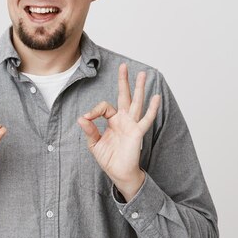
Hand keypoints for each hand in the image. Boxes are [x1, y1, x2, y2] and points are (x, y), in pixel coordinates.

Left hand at [77, 64, 160, 200]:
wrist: (119, 172)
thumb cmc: (109, 158)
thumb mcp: (94, 143)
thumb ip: (89, 130)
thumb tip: (81, 118)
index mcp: (113, 121)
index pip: (104, 107)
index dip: (94, 111)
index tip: (86, 119)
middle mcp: (123, 119)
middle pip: (124, 96)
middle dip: (124, 81)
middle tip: (124, 66)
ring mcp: (132, 124)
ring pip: (136, 102)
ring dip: (139, 88)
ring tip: (143, 74)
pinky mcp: (137, 132)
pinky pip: (146, 119)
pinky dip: (152, 108)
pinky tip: (156, 97)